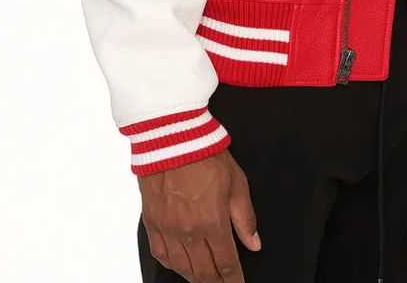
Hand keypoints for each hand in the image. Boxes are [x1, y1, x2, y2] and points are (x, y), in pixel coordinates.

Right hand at [138, 149, 259, 281]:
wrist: (172, 138)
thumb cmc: (205, 155)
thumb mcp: (237, 182)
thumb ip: (245, 217)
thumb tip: (254, 243)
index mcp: (212, 222)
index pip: (226, 264)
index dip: (234, 279)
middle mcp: (188, 231)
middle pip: (204, 272)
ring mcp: (168, 229)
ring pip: (181, 268)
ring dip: (195, 277)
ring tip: (205, 278)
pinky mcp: (152, 222)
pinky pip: (160, 254)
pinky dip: (172, 264)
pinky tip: (179, 264)